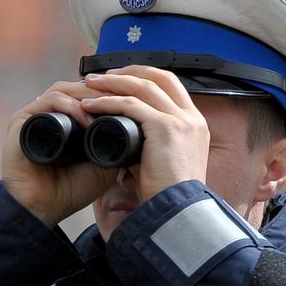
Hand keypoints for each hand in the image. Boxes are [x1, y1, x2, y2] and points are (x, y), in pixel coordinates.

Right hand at [1, 81, 118, 227]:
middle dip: (101, 92)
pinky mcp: (22, 119)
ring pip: (64, 90)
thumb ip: (115, 145)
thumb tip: (136, 125)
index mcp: (66, 122)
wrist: (42, 209)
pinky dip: (70, 107)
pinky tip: (86, 120)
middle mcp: (49, 115)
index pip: (87, 96)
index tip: (130, 103)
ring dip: (88, 97)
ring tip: (106, 109)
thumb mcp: (103, 166)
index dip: (108, 96)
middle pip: (77, 89)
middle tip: (122, 100)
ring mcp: (35, 115)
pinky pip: (49, 101)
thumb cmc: (68, 191)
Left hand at [78, 66, 208, 200]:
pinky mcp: (165, 129)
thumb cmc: (167, 197)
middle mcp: (192, 118)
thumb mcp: (165, 165)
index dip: (144, 77)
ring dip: (113, 82)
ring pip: (143, 86)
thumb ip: (151, 148)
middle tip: (101, 77)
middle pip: (159, 76)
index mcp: (195, 124)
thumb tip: (126, 147)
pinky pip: (131, 105)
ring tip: (90, 85)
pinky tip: (91, 105)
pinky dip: (108, 102)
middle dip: (128, 71)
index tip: (120, 80)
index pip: (170, 86)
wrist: (177, 213)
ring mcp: (180, 121)